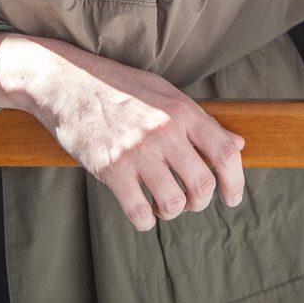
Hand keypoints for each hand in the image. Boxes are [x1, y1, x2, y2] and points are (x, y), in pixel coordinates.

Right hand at [0, 32, 246, 230]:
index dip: (235, 182)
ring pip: (173, 202)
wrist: (66, 82)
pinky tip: (143, 213)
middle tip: (191, 202)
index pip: (225, 153)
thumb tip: (237, 145)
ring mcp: (136, 150)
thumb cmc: (117, 86)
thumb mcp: (164, 93)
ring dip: (172, 211)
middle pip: (202, 184)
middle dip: (201, 202)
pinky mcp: (109, 168)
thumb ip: (200, 121)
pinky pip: (139, 211)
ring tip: (163, 204)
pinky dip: (146, 220)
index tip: (232, 197)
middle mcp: (163, 130)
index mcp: (182, 110)